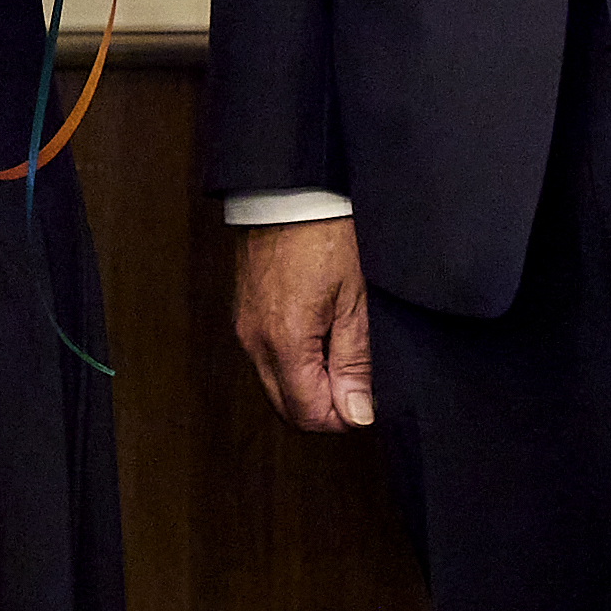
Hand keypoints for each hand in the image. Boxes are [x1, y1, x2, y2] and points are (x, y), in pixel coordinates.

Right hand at [233, 217, 374, 432]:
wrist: (288, 194)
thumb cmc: (325, 237)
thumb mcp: (355, 300)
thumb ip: (354, 361)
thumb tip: (356, 412)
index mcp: (285, 341)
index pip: (308, 413)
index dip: (343, 417)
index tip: (366, 399)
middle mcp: (255, 342)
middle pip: (287, 409)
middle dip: (324, 408)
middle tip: (357, 382)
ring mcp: (244, 329)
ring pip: (275, 387)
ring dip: (307, 388)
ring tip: (340, 355)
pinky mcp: (243, 316)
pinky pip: (265, 361)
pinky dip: (292, 366)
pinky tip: (318, 341)